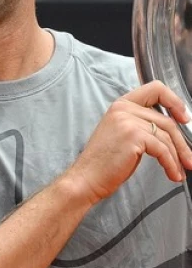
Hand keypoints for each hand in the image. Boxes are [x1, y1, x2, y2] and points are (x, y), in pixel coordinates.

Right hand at [65, 80, 191, 205]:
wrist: (87, 178)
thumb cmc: (104, 161)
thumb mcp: (122, 134)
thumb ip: (141, 124)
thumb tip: (173, 132)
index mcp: (121, 105)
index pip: (155, 89)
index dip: (174, 101)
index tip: (183, 118)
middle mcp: (124, 109)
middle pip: (167, 120)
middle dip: (182, 143)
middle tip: (188, 159)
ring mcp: (128, 121)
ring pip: (167, 136)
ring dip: (178, 157)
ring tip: (178, 171)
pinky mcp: (133, 136)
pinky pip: (163, 149)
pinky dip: (171, 164)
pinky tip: (172, 174)